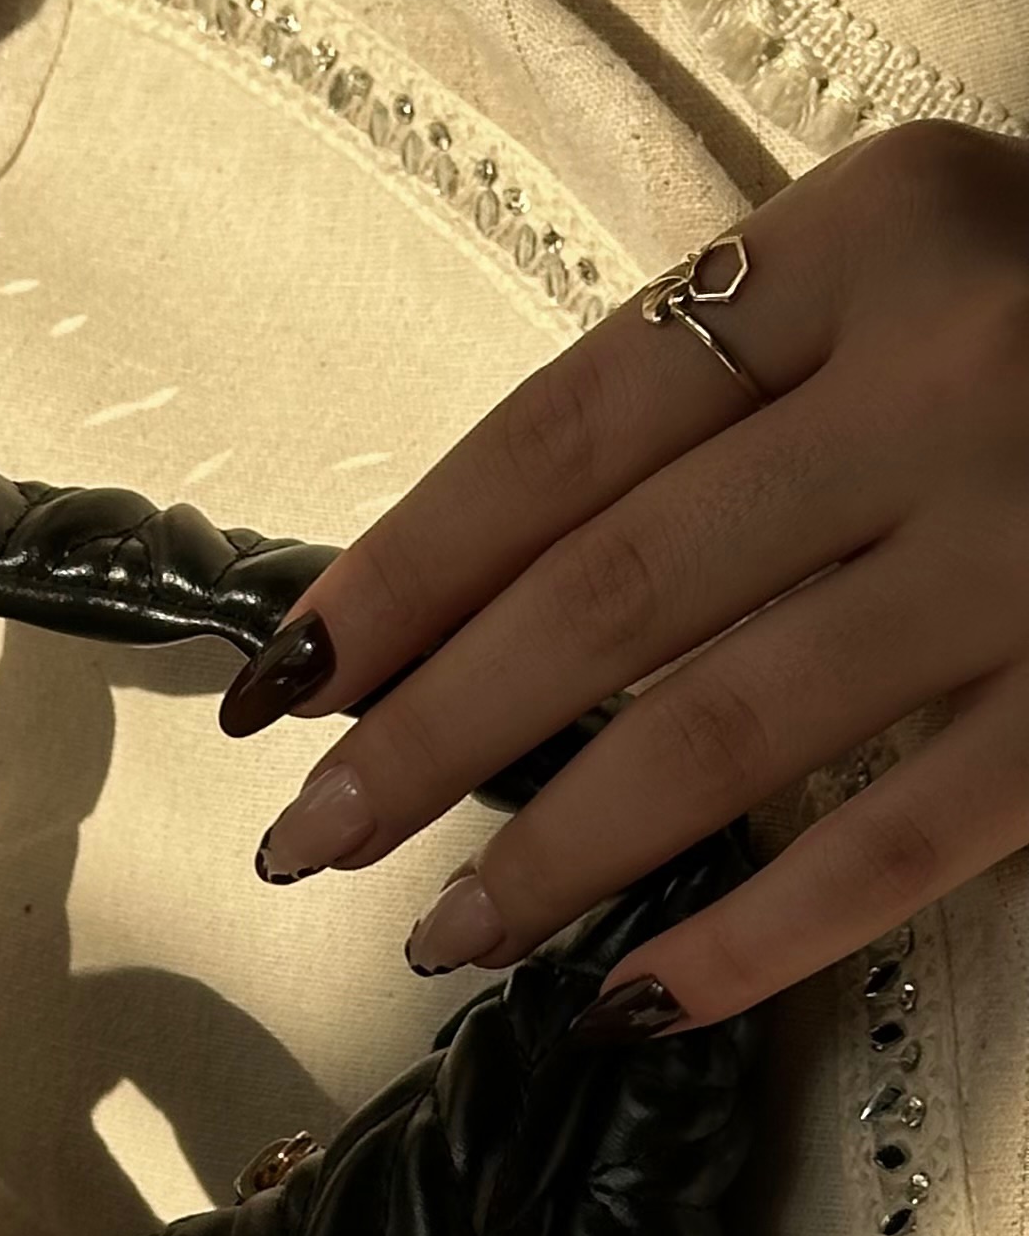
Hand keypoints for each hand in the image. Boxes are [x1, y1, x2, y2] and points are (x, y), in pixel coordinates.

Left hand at [221, 122, 1028, 1031]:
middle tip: (301, 836)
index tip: (282, 679)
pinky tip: (628, 1002)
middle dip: (428, 733)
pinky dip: (747, 934)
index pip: (565, 428)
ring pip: (727, 729)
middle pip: (615, 589)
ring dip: (551, 852)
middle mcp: (953, 371)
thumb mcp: (922, 277)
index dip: (405, 568)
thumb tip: (473, 602)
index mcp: (874, 234)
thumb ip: (740, 392)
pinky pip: (896, 847)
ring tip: (437, 935)